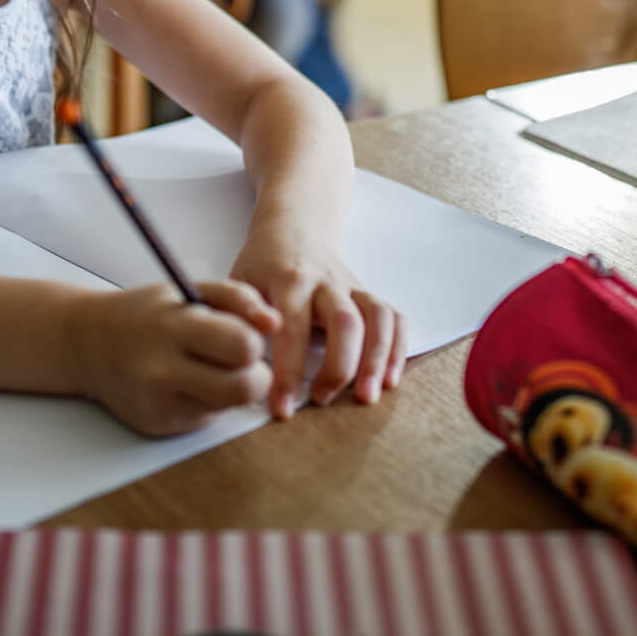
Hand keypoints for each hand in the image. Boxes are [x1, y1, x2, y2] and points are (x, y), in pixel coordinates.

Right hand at [70, 279, 279, 436]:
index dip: (254, 342)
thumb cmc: (146, 314)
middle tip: (240, 361)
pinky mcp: (159, 425)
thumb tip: (274, 323)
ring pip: (229, 407)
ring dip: (232, 389)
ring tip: (210, 369)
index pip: (243, 347)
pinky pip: (207, 418)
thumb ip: (237, 298)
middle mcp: (163, 370)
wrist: (88, 345)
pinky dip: (208, 402)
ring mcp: (160, 403)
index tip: (245, 336)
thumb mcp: (188, 290)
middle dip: (254, 374)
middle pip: (243, 388)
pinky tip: (186, 384)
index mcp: (173, 327)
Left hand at [233, 223, 405, 418]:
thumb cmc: (263, 265)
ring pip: (377, 317)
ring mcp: (351, 287)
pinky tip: (390, 379)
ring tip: (366, 397)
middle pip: (344, 320)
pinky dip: (397, 348)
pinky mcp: (368, 295)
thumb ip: (241, 316)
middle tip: (322, 400)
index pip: (293, 328)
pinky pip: (394, 317)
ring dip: (377, 359)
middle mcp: (325, 282)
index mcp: (289, 280)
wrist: (294, 229)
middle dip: (338, 366)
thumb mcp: (239, 281)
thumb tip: (243, 354)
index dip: (288, 372)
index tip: (283, 408)